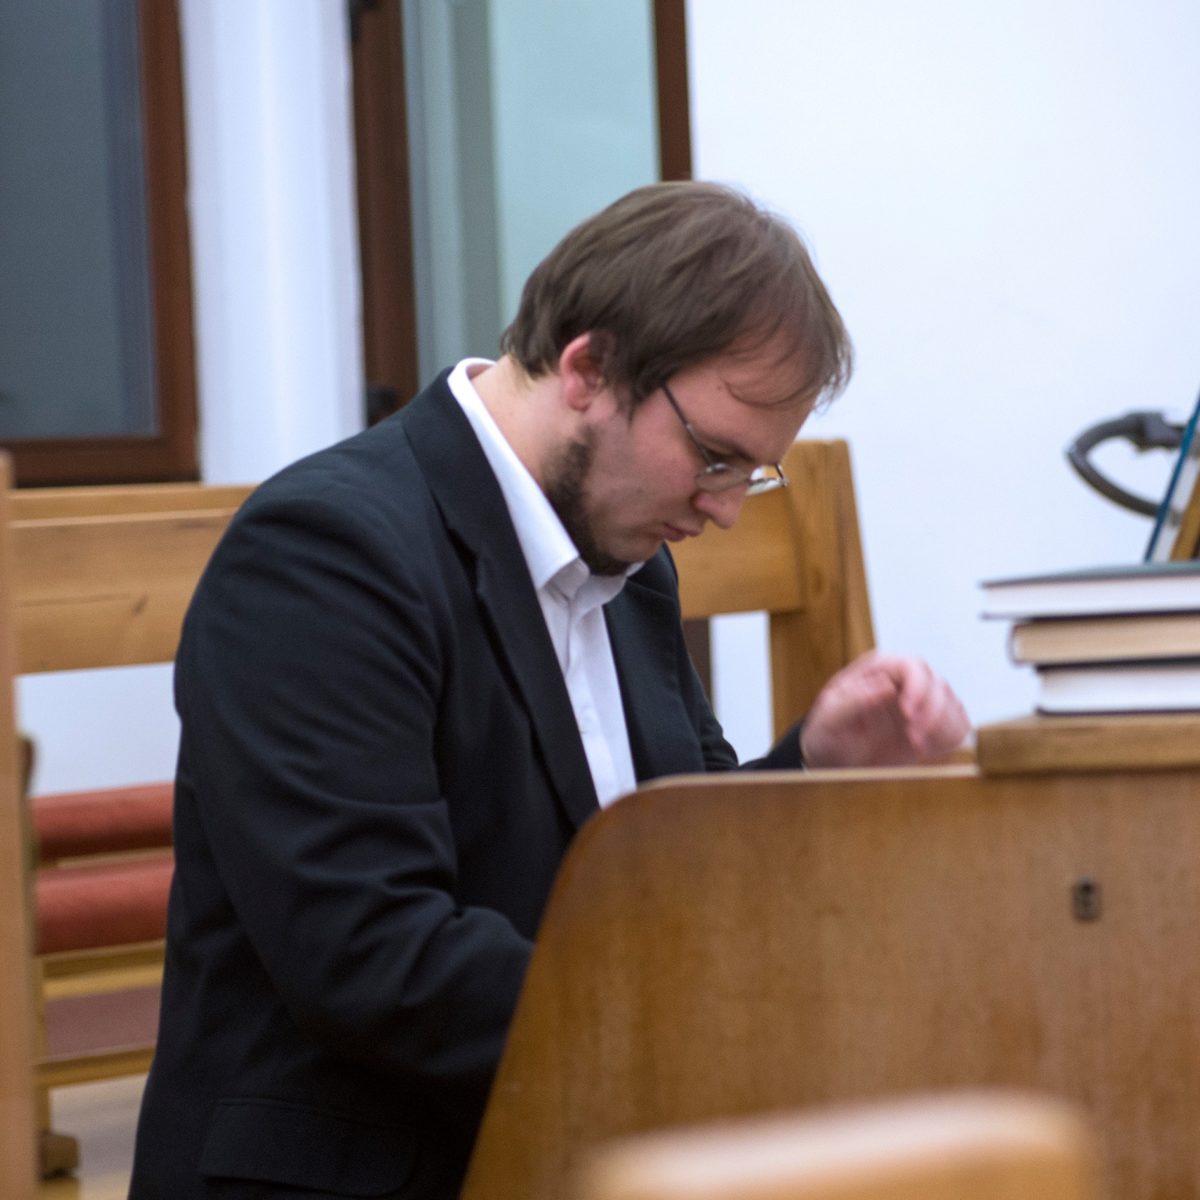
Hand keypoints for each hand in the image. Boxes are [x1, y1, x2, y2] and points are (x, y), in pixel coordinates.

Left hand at [800, 651, 969, 767]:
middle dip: (932, 713)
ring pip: (952, 704)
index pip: (911, 665)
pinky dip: (951, 738)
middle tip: (914, 740)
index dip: (918, 687)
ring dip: (942, 728)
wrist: (832, 762)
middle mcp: (902, 682)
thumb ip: (851, 700)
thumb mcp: (828, 719)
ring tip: (917, 747)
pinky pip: (957, 726)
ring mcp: (919, 704)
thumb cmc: (827, 735)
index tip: (909, 714)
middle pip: (937, 684)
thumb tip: (884, 686)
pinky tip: (929, 751)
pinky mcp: (930, 728)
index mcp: (877, 671)